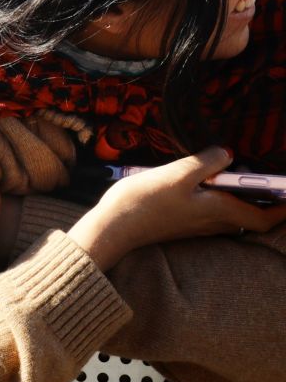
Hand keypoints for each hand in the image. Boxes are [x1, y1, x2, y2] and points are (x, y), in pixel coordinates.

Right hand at [69, 148, 285, 270]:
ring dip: (244, 201)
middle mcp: (213, 222)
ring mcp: (198, 226)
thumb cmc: (144, 202)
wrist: (113, 228)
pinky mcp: (183, 224)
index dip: (283, 209)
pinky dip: (224, 202)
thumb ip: (205, 162)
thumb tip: (228, 153)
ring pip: (233, 216)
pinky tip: (210, 187)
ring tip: (245, 180)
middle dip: (266, 203)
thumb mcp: (176, 175)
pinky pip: (215, 215)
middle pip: (251, 217)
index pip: (264, 218)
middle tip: (271, 183)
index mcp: (219, 210)